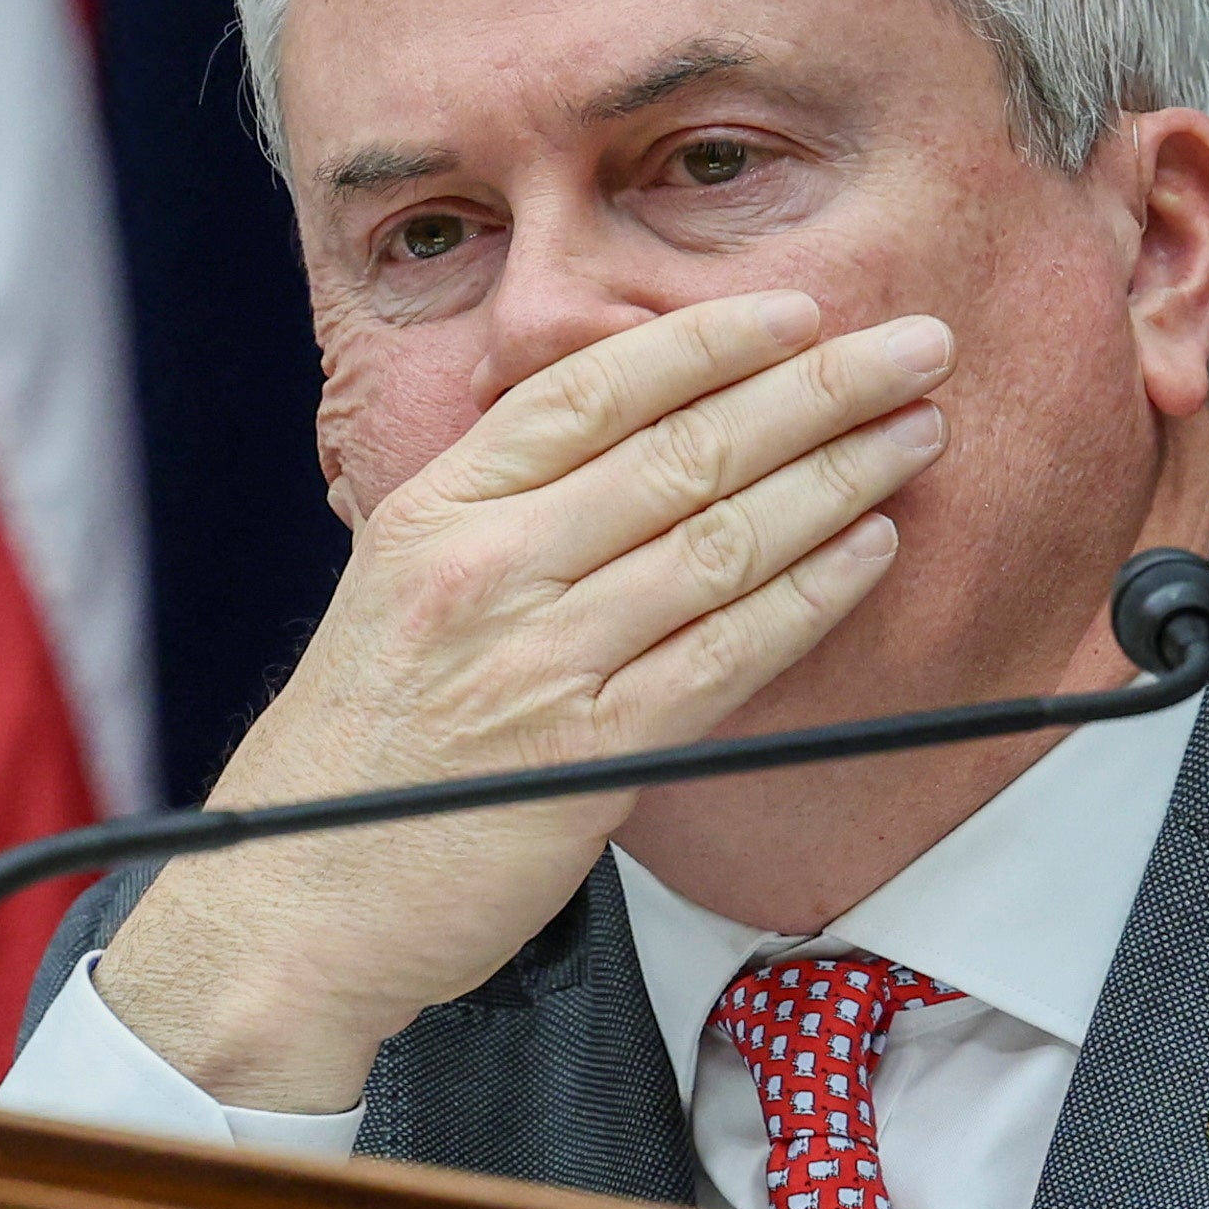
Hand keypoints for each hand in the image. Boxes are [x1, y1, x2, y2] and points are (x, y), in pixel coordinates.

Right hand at [98, 293, 949, 1108]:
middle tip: (912, 347)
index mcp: (433, 510)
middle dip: (816, 386)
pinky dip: (811, 593)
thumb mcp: (394, 591)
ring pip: (720, 538)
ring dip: (838, 476)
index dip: (709, 339)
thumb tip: (629, 449)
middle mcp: (484, 566)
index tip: (800, 313)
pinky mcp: (587, 753)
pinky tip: (871, 548)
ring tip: (916, 432)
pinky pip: (727, 653)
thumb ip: (498, 519)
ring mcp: (537, 657)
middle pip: (680, 446)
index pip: (590, 387)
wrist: (292, 896)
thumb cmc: (353, 754)